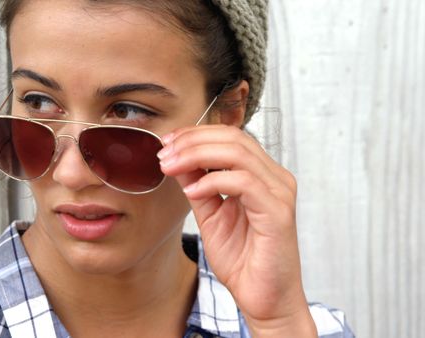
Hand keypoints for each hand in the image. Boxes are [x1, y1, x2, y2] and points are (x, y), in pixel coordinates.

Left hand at [158, 125, 316, 336]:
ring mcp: (279, 193)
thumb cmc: (242, 260)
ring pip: (238, 153)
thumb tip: (177, 159)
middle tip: (163, 153)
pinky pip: (243, 182)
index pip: (230, 137)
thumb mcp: (210, 214)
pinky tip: (192, 192)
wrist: (263, 298)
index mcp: (262, 175)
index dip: (195, 135)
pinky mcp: (278, 212)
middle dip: (191, 141)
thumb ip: (198, 185)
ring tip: (170, 167)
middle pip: (233, 137)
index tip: (166, 143)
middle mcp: (275, 178)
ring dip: (196, 155)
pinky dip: (212, 181)